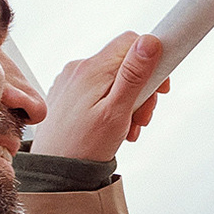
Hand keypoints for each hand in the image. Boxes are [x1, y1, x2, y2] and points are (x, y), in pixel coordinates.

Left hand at [32, 33, 167, 159]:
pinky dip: (111, 105)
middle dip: (141, 89)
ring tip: (127, 128)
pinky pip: (98, 90)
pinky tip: (113, 127)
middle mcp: (78, 69)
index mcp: (92, 69)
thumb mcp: (117, 112)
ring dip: (128, 101)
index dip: (152, 60)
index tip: (160, 88)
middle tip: (142, 118)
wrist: (54, 172)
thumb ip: (134, 75)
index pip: (131, 42)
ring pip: (112, 79)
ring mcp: (71, 81)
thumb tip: (149, 41)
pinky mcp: (67, 93)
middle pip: (123, 63)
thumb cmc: (84, 147)